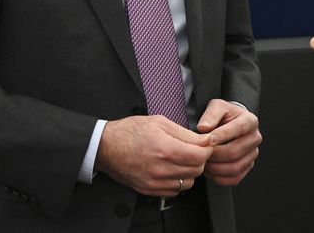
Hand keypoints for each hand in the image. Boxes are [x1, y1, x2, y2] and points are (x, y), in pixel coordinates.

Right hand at [96, 115, 212, 195]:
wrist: (106, 147)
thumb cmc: (130, 132)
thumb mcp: (160, 122)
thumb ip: (185, 133)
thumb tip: (205, 140)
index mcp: (165, 148)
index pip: (200, 155)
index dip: (207, 148)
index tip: (205, 144)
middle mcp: (161, 168)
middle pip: (197, 170)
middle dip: (199, 159)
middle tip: (193, 150)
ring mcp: (154, 181)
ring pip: (188, 182)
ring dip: (189, 171)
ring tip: (181, 159)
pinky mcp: (149, 190)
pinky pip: (175, 191)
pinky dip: (178, 181)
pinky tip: (171, 169)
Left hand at [197, 99, 261, 185]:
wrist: (230, 123)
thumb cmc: (224, 115)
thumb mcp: (217, 107)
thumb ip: (211, 114)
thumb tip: (203, 128)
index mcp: (250, 121)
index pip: (239, 128)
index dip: (222, 135)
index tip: (207, 140)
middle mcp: (255, 138)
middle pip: (235, 151)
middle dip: (215, 154)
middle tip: (201, 154)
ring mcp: (252, 154)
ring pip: (235, 167)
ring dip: (215, 168)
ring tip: (204, 163)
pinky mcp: (247, 167)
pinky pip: (234, 178)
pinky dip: (219, 178)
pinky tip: (210, 171)